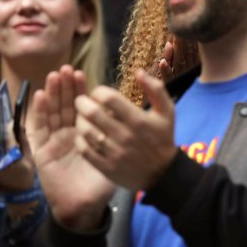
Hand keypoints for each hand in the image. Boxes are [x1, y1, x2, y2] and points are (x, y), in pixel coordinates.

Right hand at [28, 66, 114, 231]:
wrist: (85, 206)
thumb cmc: (103, 183)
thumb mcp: (118, 155)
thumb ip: (124, 136)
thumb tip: (137, 116)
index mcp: (88, 133)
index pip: (83, 108)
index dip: (81, 91)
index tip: (83, 75)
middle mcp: (69, 135)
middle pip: (65, 106)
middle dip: (66, 88)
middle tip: (68, 69)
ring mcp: (54, 142)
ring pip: (51, 113)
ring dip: (51, 94)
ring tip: (54, 76)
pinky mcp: (42, 151)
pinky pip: (38, 130)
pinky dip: (37, 113)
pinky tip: (39, 96)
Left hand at [74, 70, 176, 191]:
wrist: (163, 174)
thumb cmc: (163, 139)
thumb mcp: (167, 112)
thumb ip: (156, 90)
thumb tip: (139, 72)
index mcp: (139, 120)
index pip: (108, 98)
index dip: (98, 91)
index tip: (98, 94)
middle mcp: (125, 136)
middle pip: (92, 113)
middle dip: (82, 103)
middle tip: (81, 102)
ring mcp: (114, 153)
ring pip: (85, 131)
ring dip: (79, 120)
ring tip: (81, 117)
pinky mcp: (106, 167)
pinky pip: (84, 150)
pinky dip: (80, 139)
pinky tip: (83, 135)